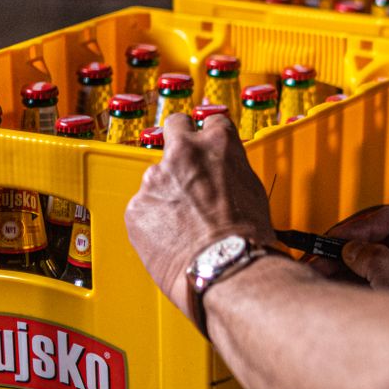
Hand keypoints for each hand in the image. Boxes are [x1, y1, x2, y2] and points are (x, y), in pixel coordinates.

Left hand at [125, 112, 277, 318]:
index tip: (208, 147)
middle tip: (186, 163)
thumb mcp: (252, 189)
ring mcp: (155, 179)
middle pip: (174, 128)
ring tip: (184, 221)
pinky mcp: (136, 207)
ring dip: (167, 191)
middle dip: (179, 141)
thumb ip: (230, 171)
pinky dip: (154, 220)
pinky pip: (143, 208)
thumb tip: (222, 176)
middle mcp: (183, 153)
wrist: (225, 266)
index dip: (210, 137)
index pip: (211, 121)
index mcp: (218, 144)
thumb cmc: (246, 236)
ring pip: (157, 176)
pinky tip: (171, 236)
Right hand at [308, 205, 388, 296]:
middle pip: (371, 239)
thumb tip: (354, 248)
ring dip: (335, 265)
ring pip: (360, 261)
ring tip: (314, 272)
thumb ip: (379, 266)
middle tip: (318, 256)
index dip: (362, 225)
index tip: (339, 238)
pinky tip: (322, 285)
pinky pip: (356, 280)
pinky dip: (338, 281)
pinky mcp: (381, 297)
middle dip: (342, 246)